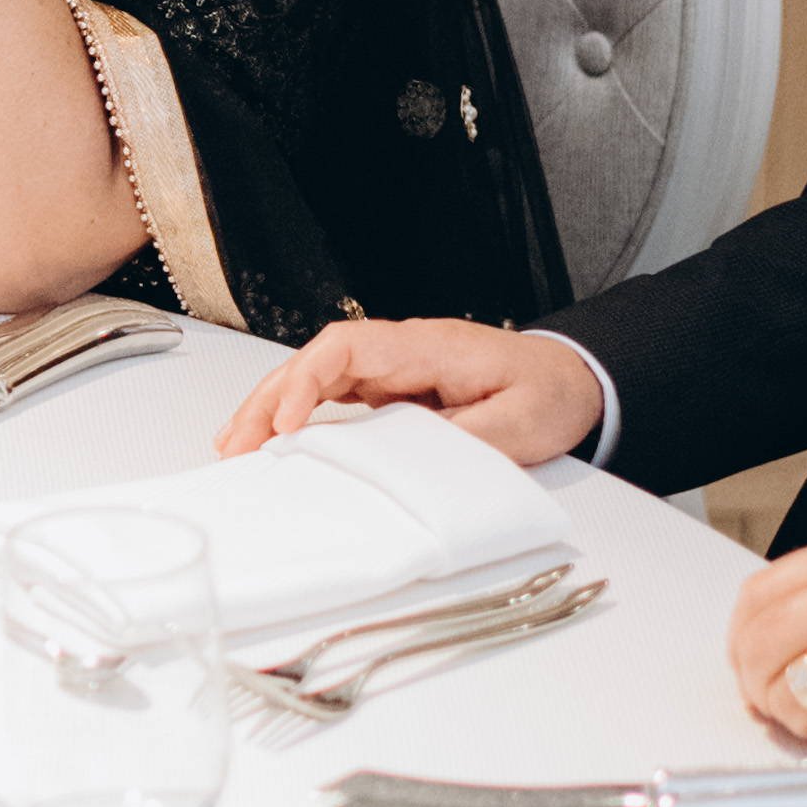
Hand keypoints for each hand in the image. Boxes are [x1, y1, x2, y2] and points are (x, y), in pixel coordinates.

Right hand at [213, 317, 601, 464]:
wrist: (571, 379)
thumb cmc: (547, 390)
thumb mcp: (519, 421)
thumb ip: (466, 438)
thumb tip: (414, 460)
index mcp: (424, 346)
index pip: (345, 350)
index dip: (306, 382)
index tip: (288, 425)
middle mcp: (399, 352)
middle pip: (316, 362)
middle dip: (269, 399)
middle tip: (236, 445)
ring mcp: (392, 371)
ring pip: (315, 379)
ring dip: (273, 408)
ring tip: (235, 447)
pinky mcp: (392, 392)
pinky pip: (333, 398)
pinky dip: (298, 417)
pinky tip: (274, 443)